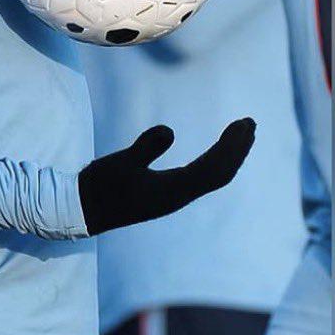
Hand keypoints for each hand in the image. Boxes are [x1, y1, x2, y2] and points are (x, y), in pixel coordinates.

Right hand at [77, 118, 254, 236]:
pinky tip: (213, 154)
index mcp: (173, 190)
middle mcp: (179, 195)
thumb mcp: (121, 163)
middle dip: (238, 149)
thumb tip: (169, 130)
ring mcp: (174, 196)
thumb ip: (145, 147)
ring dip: (229, 155)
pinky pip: (202, 178)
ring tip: (240, 135)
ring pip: (212, 177)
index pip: (215, 169)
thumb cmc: (100, 186)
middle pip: (220, 173)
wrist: (84, 210)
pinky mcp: (166, 194)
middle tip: (250, 123)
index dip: (233, 147)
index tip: (244, 123)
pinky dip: (214, 162)